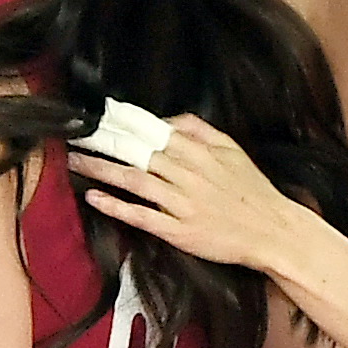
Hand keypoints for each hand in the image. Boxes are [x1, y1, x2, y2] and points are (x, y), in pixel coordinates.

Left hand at [73, 113, 324, 281]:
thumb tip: (167, 119)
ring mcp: (182, 204)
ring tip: (74, 161)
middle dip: (103, 141)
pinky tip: (94, 197)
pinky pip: (141, 216)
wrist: (272, 231)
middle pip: (137, 152)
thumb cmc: (251, 191)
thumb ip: (199, 130)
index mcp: (200, 152)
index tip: (98, 115)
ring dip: (100, 169)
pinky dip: (115, 206)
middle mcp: (188, 174)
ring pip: (134, 180)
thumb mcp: (231, 150)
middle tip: (75, 134)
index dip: (123, 123)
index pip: (153, 130)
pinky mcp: (178, 231)